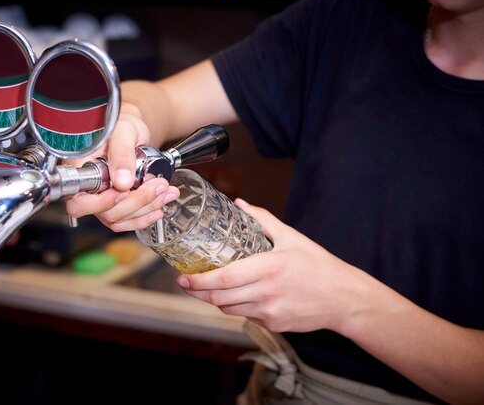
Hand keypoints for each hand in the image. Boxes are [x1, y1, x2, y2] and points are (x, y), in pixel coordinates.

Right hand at [64, 102, 178, 231]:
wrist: (131, 131)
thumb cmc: (120, 125)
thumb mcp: (123, 133)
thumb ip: (121, 154)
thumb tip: (122, 181)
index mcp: (80, 170)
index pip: (78, 199)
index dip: (99, 203)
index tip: (123, 192)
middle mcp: (88, 188)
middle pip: (104, 212)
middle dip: (136, 202)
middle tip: (158, 185)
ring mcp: (101, 199)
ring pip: (119, 218)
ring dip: (146, 208)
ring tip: (165, 191)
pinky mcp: (115, 204)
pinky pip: (127, 220)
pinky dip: (145, 216)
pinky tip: (159, 207)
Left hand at [176, 198, 377, 334]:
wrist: (345, 298)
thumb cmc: (319, 265)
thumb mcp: (292, 237)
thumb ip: (262, 219)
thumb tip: (238, 204)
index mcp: (269, 267)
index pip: (224, 279)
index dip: (199, 281)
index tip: (183, 277)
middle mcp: (267, 292)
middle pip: (219, 299)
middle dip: (198, 292)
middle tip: (186, 283)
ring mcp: (270, 311)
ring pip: (229, 309)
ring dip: (215, 300)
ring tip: (208, 288)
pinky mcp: (274, 324)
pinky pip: (246, 315)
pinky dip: (236, 306)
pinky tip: (238, 295)